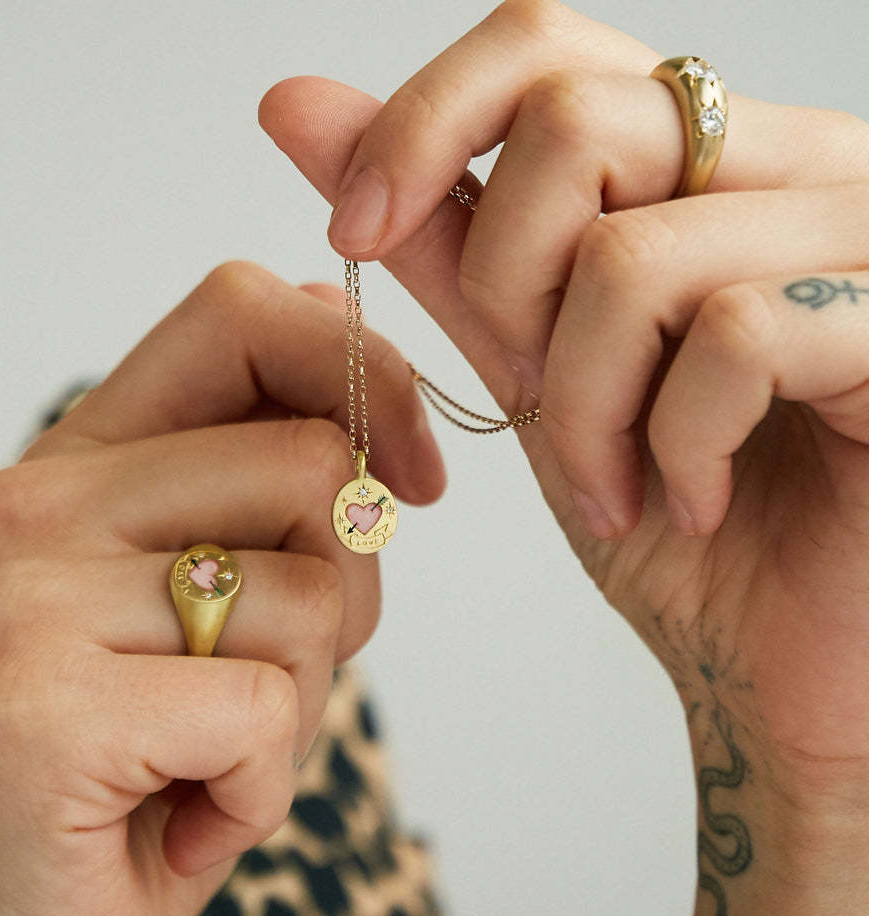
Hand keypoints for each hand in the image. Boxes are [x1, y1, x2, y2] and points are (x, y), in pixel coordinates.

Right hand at [0, 263, 443, 915]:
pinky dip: (262, 784)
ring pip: (312, 588)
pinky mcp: (45, 706)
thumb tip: (328, 305)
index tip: (414, 479)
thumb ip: (268, 466)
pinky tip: (185, 811)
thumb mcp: (225, 597)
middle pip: (312, 460)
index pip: (241, 310)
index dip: (361, 370)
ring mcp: (33, 597)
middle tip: (265, 676)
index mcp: (87, 459)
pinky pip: (266, 707)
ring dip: (304, 696)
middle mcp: (41, 501)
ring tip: (213, 748)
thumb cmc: (154, 763)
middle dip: (348, 587)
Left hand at [259, 1, 868, 915]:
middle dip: (505, 291)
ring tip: (611, 482)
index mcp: (700, 165)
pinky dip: (674, 442)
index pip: (544, 47)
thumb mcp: (528, 368)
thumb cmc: (664, 514)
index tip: (351, 231)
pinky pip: (733, 337)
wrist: (777, 657)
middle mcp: (791, 169)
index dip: (424, 123)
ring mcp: (857, 242)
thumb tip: (300, 108)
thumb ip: (432, 239)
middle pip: (577, 122)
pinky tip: (692, 498)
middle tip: (532, 396)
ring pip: (635, 256)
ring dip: (582, 405)